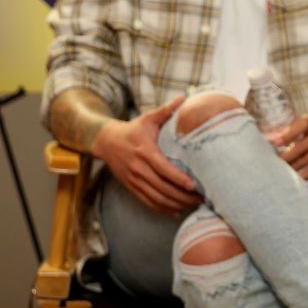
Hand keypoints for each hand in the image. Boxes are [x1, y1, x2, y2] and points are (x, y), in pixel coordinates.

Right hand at [92, 96, 201, 215]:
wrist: (106, 142)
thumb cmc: (133, 129)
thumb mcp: (148, 118)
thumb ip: (166, 110)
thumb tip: (184, 97)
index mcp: (145, 152)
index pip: (163, 169)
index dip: (178, 178)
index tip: (193, 185)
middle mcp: (139, 169)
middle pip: (162, 187)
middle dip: (182, 196)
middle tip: (200, 198)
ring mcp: (134, 180)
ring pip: (156, 198)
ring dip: (175, 204)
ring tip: (193, 205)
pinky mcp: (131, 187)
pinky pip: (148, 202)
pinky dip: (163, 209)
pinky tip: (177, 211)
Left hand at [267, 113, 307, 179]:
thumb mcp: (305, 125)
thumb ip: (289, 131)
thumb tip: (268, 139)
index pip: (300, 125)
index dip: (287, 134)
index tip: (274, 143)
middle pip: (302, 146)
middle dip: (287, 156)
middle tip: (274, 164)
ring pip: (307, 159)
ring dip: (293, 167)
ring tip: (281, 172)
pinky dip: (305, 174)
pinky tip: (296, 178)